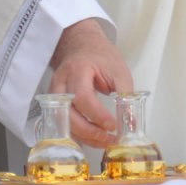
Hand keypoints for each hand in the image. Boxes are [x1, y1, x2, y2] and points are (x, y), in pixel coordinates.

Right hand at [48, 19, 134, 147]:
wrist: (81, 43)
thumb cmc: (100, 55)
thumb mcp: (119, 70)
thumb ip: (126, 96)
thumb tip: (131, 124)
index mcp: (78, 69)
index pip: (83, 97)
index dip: (97, 115)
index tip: (114, 125)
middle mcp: (61, 82)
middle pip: (68, 114)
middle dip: (89, 131)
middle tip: (109, 138)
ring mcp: (55, 92)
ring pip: (64, 122)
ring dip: (84, 136)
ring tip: (105, 141)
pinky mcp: (55, 101)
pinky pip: (64, 122)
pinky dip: (79, 133)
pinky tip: (94, 137)